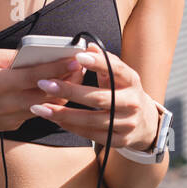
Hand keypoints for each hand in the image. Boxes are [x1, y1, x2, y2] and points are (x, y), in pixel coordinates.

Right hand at [0, 48, 87, 141]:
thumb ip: (8, 57)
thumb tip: (32, 54)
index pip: (36, 75)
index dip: (58, 67)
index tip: (75, 58)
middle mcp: (8, 104)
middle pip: (47, 92)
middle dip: (67, 79)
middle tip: (80, 64)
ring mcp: (11, 118)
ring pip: (46, 104)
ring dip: (60, 90)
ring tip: (70, 74)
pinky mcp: (12, 125)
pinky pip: (35, 111)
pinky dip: (46, 99)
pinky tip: (50, 87)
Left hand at [30, 48, 158, 151]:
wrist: (146, 124)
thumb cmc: (125, 93)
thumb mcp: (120, 76)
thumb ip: (104, 62)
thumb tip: (88, 46)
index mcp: (132, 81)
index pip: (116, 70)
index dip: (98, 63)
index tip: (78, 57)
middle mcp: (132, 103)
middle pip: (98, 98)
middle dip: (69, 90)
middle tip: (44, 83)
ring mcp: (126, 123)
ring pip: (91, 120)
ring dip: (63, 113)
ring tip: (40, 107)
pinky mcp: (119, 140)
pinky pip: (91, 134)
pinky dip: (71, 127)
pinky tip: (55, 119)